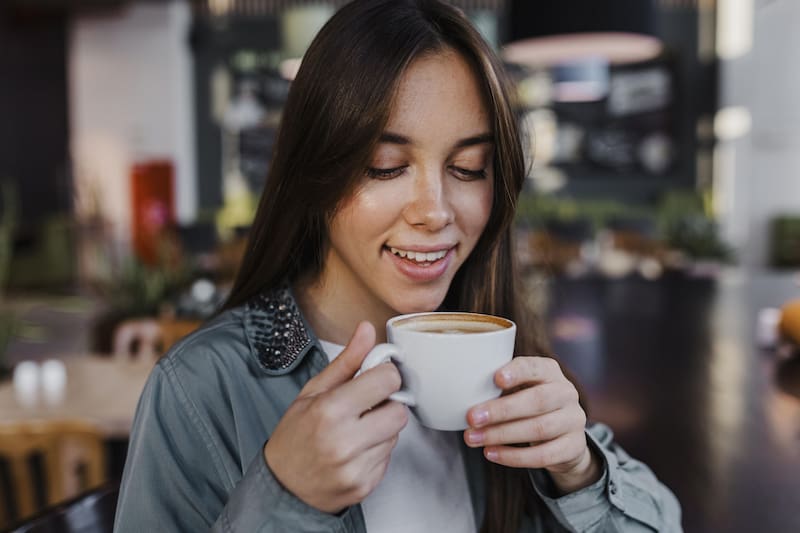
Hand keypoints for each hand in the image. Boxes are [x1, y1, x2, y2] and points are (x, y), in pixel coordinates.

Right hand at [264, 322, 407, 512]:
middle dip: (388, 404)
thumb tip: (366, 330)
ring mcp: (356, 467)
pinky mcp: (365, 486)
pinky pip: (389, 458)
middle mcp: (344, 441)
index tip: (376, 378)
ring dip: (383, 429)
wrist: (282, 486)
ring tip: (357, 430)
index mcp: (330, 410)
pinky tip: (356, 450)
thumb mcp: (313, 392)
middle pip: (399, 411)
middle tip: (369, 406)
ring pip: (396, 435)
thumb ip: (347, 361)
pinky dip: (377, 451)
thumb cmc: (294, 436)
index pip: (387, 381)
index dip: (385, 375)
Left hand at [463, 356, 600, 494]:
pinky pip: (543, 455)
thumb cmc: (529, 405)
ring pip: (539, 428)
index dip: (517, 372)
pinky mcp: (574, 447)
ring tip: (474, 438)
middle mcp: (566, 392)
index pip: (535, 367)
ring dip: (501, 435)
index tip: (495, 378)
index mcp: (550, 371)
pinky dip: (514, 456)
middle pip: (537, 400)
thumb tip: (460, 392)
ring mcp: (574, 420)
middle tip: (471, 418)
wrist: (563, 437)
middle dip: (501, 410)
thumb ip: (499, 387)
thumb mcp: (519, 389)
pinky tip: (491, 453)